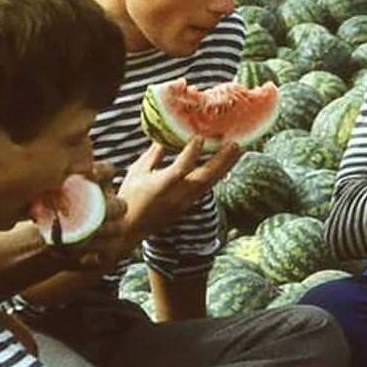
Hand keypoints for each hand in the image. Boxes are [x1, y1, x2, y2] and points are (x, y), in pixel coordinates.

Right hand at [112, 138, 241, 246]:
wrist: (130, 229)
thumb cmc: (129, 198)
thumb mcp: (137, 172)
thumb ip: (154, 154)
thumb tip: (165, 136)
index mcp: (161, 186)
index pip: (180, 169)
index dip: (191, 153)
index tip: (200, 137)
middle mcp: (177, 196)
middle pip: (205, 177)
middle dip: (221, 160)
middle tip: (234, 143)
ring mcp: (185, 203)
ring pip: (210, 183)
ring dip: (224, 166)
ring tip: (236, 151)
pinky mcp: (188, 206)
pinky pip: (206, 189)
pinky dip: (216, 175)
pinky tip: (223, 165)